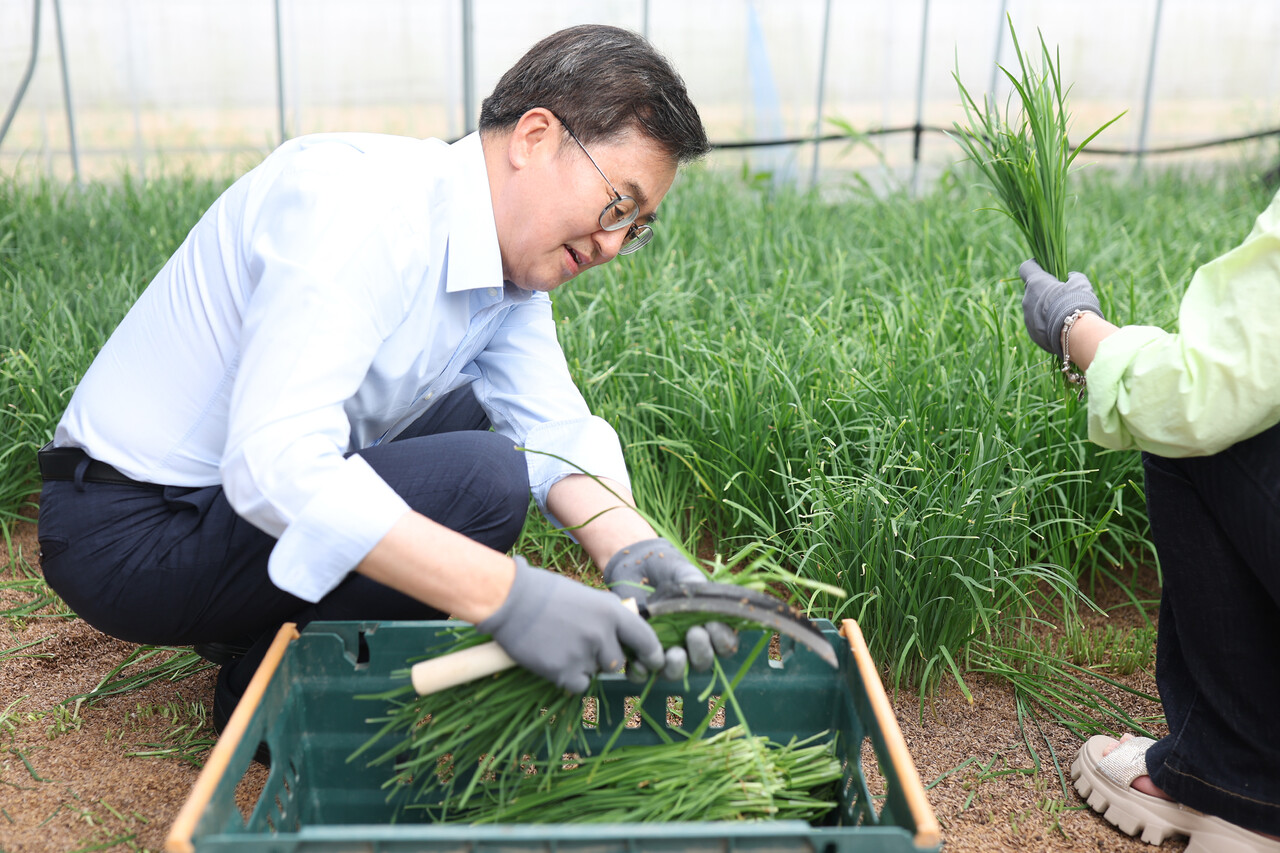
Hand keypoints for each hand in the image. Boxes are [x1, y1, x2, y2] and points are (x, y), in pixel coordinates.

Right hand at [477, 557, 663, 692]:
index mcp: (611, 611)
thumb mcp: (587, 595)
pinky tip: (554, 659)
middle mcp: (602, 634)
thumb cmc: (547, 593)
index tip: (654, 662)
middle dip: (605, 659)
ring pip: (596, 673)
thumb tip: (626, 629)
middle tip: (583, 646)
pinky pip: (579, 685)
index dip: (652, 654)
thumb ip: (609, 614)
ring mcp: (583, 654)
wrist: (511, 600)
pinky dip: (569, 678)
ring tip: (562, 646)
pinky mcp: (563, 672)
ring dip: (584, 666)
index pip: (645, 639)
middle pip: (618, 662)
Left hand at [603, 537, 737, 680]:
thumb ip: (698, 587)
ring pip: (674, 673)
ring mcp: (663, 652)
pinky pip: (641, 673)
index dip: (723, 640)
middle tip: (695, 633)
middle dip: (702, 652)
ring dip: (677, 667)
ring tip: (674, 652)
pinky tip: (640, 662)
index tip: (713, 624)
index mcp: (708, 627)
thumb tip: (706, 601)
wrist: (634, 565)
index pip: (725, 645)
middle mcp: (688, 645)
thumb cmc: (667, 570)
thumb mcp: (684, 574)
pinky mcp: (638, 654)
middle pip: (702, 662)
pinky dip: (641, 672)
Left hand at [1019, 259, 1104, 357]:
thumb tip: (1069, 278)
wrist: (1075, 333)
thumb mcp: (1080, 283)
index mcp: (1036, 283)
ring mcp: (1028, 318)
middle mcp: (1027, 299)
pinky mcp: (1032, 333)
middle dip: (1044, 290)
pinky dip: (1047, 323)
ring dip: (1045, 308)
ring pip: (1034, 309)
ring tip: (1064, 313)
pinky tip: (1061, 326)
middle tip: (1061, 294)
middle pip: (1032, 290)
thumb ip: (1072, 277)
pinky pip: (1038, 324)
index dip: (1035, 266)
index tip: (1044, 268)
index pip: (1026, 267)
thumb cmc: (1078, 303)